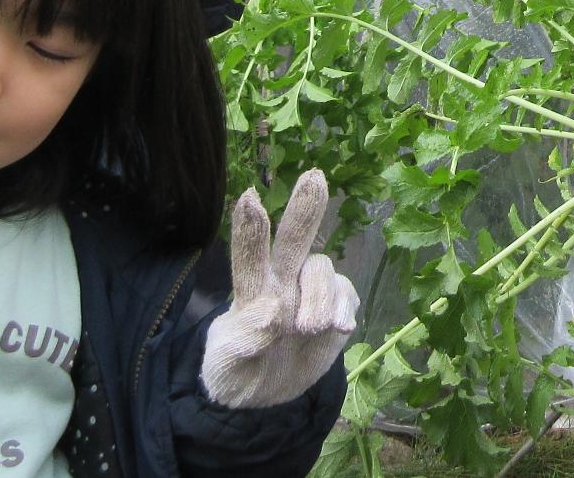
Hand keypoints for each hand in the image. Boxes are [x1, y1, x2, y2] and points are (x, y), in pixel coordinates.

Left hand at [200, 170, 358, 409]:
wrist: (265, 395)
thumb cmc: (237, 370)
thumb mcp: (227, 364)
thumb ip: (245, 340)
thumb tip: (270, 312)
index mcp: (251, 291)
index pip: (250, 257)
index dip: (250, 231)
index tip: (248, 199)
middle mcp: (283, 281)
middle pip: (295, 240)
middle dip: (305, 208)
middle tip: (314, 178)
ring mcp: (311, 292)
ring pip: (323, 271)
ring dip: (319, 297)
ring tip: (311, 330)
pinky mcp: (336, 308)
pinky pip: (346, 296)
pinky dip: (344, 309)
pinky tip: (339, 330)